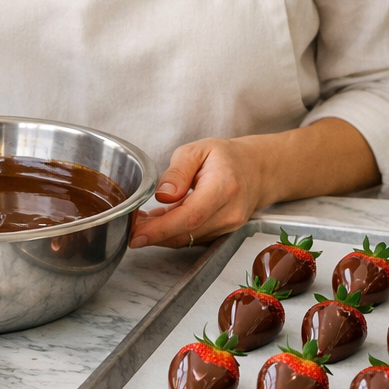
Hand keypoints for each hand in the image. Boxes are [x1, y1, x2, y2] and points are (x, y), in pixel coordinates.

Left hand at [128, 138, 271, 248]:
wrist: (258, 170)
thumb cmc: (228, 157)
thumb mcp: (199, 150)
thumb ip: (178, 171)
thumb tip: (162, 194)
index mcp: (224, 187)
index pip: (190, 216)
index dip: (160, 229)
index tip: (137, 234)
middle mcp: (229, 212)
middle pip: (185, 232)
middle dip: (153, 233)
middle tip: (130, 225)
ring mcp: (228, 227)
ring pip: (186, 239)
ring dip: (160, 234)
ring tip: (141, 221)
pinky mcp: (222, 234)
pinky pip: (192, 238)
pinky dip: (173, 233)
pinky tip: (159, 221)